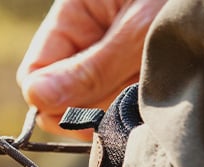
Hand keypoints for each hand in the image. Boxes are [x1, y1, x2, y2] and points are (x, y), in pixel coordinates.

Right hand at [17, 0, 166, 134]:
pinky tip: (166, 92)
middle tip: (131, 96)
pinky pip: (126, 102)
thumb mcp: (139, 27)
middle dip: (94, 105)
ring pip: (98, 104)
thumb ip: (91, 68)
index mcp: (76, 12)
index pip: (36, 72)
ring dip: (123, 106)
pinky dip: (143, 105)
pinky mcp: (139, 71)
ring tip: (157, 85)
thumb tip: (39, 102)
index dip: (51, 101)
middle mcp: (91, 37)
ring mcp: (114, 56)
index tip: (78, 116)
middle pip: (66, 94)